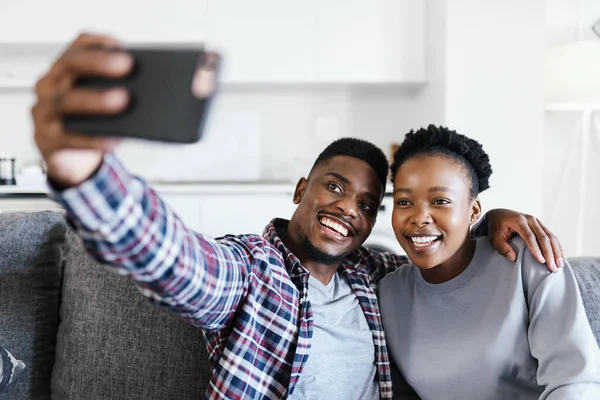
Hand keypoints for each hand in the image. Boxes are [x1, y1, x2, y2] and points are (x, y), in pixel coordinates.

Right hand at [31, 33, 132, 187]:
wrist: (70, 159)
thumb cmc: (89, 123)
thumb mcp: (101, 101)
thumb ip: (120, 89)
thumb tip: (160, 89)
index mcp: (65, 70)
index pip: (78, 47)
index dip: (99, 43)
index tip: (122, 45)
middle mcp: (51, 85)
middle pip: (71, 66)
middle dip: (99, 63)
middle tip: (126, 66)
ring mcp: (45, 112)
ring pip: (66, 101)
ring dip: (96, 100)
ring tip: (122, 100)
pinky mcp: (48, 139)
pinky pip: (70, 138)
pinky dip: (94, 139)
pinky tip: (115, 139)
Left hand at [486, 209, 564, 271]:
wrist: (499, 214)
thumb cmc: (496, 228)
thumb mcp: (493, 238)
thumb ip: (502, 247)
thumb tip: (513, 258)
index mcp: (518, 221)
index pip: (529, 236)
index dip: (536, 249)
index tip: (541, 261)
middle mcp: (530, 219)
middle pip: (543, 237)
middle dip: (549, 253)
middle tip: (553, 268)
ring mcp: (537, 221)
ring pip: (550, 236)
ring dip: (556, 251)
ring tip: (560, 265)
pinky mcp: (540, 225)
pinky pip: (551, 236)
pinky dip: (557, 246)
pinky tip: (562, 256)